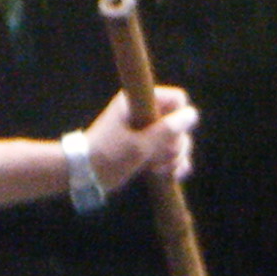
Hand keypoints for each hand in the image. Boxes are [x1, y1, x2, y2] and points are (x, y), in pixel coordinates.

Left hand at [83, 85, 197, 195]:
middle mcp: (145, 113)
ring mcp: (147, 131)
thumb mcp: (140, 145)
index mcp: (140, 102)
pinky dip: (173, 164)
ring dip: (175, 157)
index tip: (169, 137)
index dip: (180, 119)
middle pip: (180, 123)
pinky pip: (171, 153)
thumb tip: (192, 114)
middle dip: (176, 145)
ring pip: (178, 140)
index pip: (177, 100)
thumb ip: (167, 130)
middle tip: (160, 158)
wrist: (84, 174)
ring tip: (158, 169)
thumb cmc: (109, 155)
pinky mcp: (148, 148)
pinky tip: (169, 175)